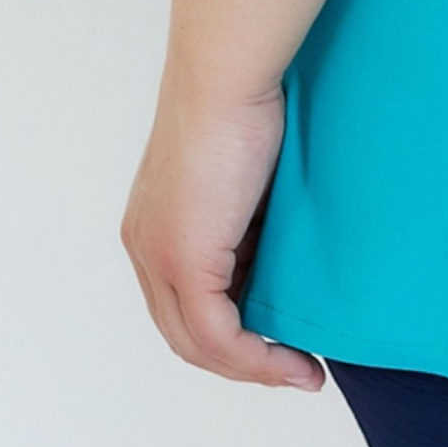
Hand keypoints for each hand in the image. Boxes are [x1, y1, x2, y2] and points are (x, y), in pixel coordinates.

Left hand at [121, 77, 323, 388]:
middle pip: (186, 334)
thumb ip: (250, 214)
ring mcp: (159, 256)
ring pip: (199, 343)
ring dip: (254, 368)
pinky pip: (218, 335)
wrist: (227, 74)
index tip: (281, 337)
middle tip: (295, 368)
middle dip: (243, 362)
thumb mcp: (246, 173)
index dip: (229, 331)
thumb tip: (281, 245)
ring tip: (302, 372)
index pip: (183, 302)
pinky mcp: (185, 259)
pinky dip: (257, 358)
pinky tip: (294, 361)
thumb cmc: (244, 99)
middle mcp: (145, 246)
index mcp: (152, 224)